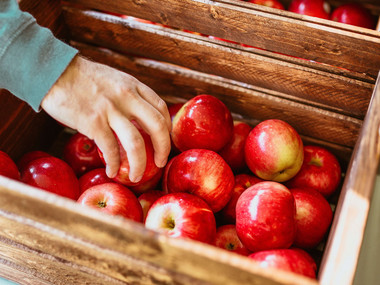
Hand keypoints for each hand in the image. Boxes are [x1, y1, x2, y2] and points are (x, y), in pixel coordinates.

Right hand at [41, 55, 171, 181]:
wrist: (54, 71)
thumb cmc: (84, 78)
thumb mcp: (115, 80)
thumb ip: (129, 96)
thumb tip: (139, 119)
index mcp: (134, 86)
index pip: (161, 109)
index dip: (167, 129)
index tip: (164, 141)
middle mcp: (127, 97)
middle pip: (157, 127)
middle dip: (163, 149)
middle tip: (160, 163)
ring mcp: (110, 110)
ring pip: (136, 144)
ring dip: (139, 165)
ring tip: (136, 177)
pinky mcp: (92, 122)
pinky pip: (110, 150)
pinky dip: (114, 165)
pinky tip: (112, 172)